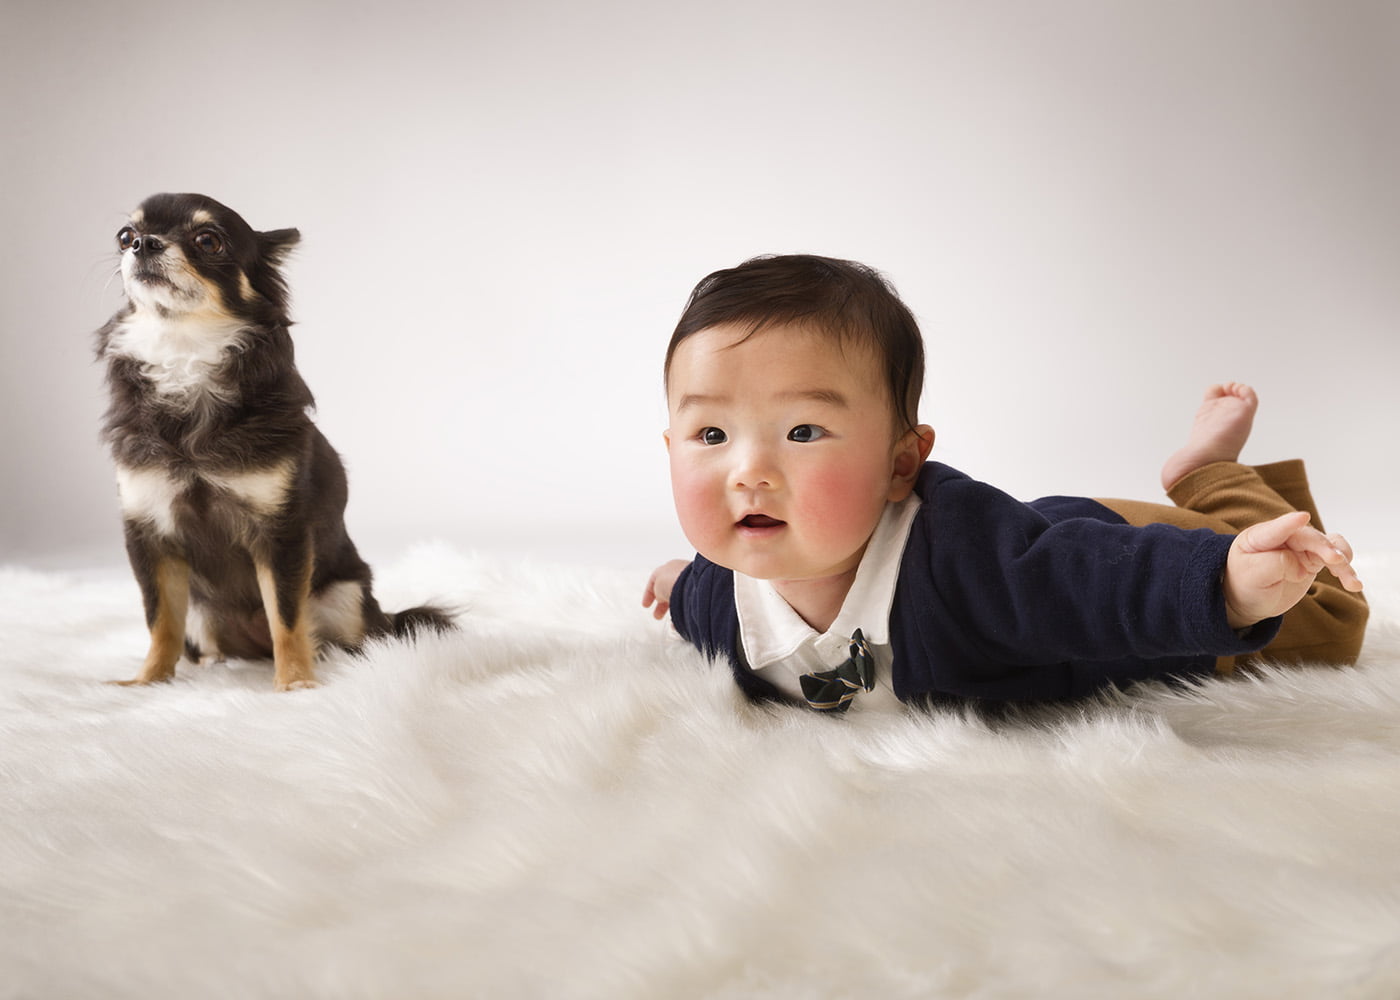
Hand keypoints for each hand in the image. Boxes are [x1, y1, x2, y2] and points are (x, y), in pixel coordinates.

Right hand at [642, 559, 689, 620]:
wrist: (695, 586)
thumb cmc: (674, 580)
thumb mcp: (657, 584)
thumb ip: (656, 590)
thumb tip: (661, 597)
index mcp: (671, 566)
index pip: (657, 579)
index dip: (649, 593)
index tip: (646, 605)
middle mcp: (683, 573)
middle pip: (669, 590)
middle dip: (662, 604)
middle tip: (657, 615)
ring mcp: (693, 584)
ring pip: (680, 599)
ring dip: (673, 610)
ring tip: (670, 621)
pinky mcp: (701, 596)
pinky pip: (690, 607)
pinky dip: (683, 615)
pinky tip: (680, 623)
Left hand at [1224, 511, 1362, 628]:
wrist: (1251, 598)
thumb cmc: (1246, 583)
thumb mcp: (1252, 576)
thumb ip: (1274, 564)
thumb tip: (1299, 563)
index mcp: (1259, 537)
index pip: (1276, 528)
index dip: (1290, 523)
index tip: (1303, 517)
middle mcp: (1284, 537)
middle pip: (1308, 537)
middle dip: (1324, 547)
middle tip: (1336, 560)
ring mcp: (1302, 547)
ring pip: (1328, 545)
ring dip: (1341, 560)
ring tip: (1350, 580)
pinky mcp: (1314, 559)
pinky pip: (1336, 558)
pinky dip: (1346, 570)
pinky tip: (1353, 584)